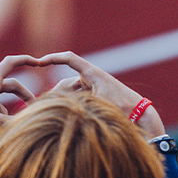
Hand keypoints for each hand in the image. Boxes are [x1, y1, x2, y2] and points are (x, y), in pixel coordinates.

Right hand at [39, 51, 164, 136]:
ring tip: (50, 115)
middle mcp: (90, 78)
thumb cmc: (121, 106)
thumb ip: (79, 104)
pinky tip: (60, 118)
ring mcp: (91, 88)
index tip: (38, 63)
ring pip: (69, 93)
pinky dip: (68, 107)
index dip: (53, 58)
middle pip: (64, 83)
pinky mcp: (92, 97)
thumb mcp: (98, 104)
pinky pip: (75, 100)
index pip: (68, 59)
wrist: (138, 114)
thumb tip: (59, 108)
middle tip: (39, 106)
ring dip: (60, 103)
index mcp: (92, 73)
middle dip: (53, 95)